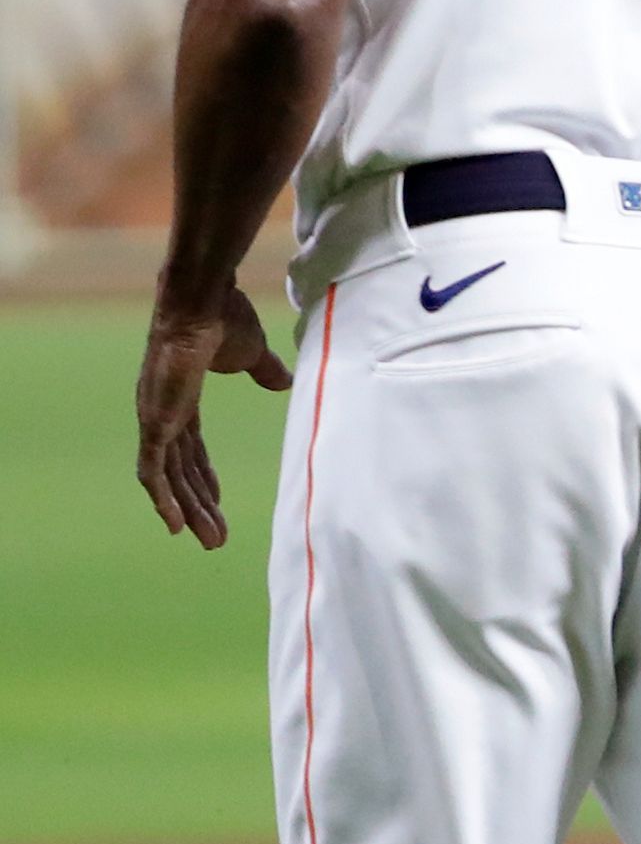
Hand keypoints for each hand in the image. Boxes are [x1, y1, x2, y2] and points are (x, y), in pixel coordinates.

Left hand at [136, 283, 291, 548]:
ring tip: (209, 540)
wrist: (205, 303)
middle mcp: (163, 410)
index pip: (191, 447)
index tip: (218, 502)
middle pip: (181, 470)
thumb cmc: (226, 317)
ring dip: (187, 510)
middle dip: (200, 505)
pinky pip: (152, 470)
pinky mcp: (154, 421)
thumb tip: (283, 380)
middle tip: (216, 538)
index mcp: (181, 396)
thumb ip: (264, 369)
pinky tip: (175, 525)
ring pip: (169, 478)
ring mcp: (156, 417)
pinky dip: (162, 498)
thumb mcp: (252, 352)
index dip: (204, 477)